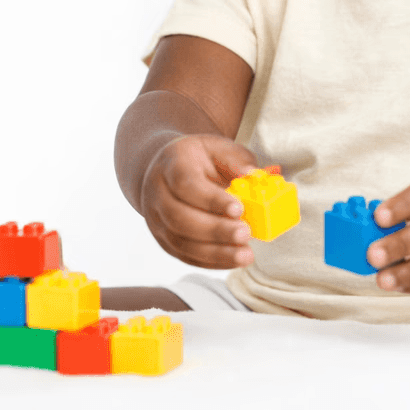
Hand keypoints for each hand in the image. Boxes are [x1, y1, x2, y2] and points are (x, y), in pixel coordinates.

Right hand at [140, 133, 258, 269]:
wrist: (167, 168)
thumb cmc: (199, 158)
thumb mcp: (218, 147)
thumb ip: (236, 160)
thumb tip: (252, 175)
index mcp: (172, 163)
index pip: (185, 183)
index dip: (211, 199)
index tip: (238, 209)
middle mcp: (158, 192)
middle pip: (180, 217)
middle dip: (215, 230)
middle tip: (245, 234)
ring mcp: (156, 219)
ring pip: (180, 242)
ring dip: (215, 252)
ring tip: (244, 255)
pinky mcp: (163, 239)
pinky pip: (184, 256)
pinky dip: (210, 261)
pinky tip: (233, 260)